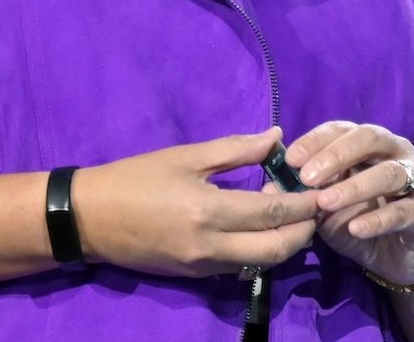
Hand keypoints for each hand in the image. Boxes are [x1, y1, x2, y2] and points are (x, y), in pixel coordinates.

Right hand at [73, 127, 319, 277]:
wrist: (90, 219)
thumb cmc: (135, 179)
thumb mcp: (184, 156)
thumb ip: (235, 149)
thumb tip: (276, 138)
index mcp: (209, 211)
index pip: (273, 213)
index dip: (303, 203)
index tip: (323, 190)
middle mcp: (211, 246)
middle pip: (276, 249)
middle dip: (303, 230)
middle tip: (314, 207)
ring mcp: (203, 266)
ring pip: (260, 262)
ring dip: (283, 242)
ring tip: (286, 213)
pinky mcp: (195, 276)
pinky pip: (239, 266)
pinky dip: (258, 249)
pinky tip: (258, 226)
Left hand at [289, 120, 413, 286]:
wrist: (398, 258)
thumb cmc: (360, 221)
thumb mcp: (325, 209)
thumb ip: (303, 195)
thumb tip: (270, 186)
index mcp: (368, 144)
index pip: (341, 129)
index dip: (315, 141)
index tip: (290, 159)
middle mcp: (395, 152)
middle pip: (369, 138)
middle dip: (336, 155)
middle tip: (307, 177)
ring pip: (388, 172)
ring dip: (354, 186)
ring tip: (325, 202)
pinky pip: (403, 211)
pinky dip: (377, 219)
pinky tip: (356, 228)